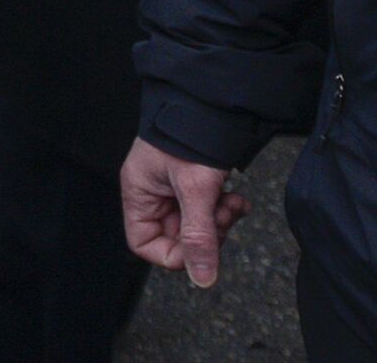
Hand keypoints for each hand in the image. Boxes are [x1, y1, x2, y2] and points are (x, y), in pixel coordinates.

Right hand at [119, 139, 249, 288]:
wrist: (209, 99)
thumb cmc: (189, 133)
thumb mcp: (195, 188)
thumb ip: (199, 236)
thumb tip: (203, 278)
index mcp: (139, 191)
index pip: (143, 242)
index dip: (172, 254)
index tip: (199, 250)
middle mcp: (153, 191)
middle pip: (175, 236)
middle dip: (205, 233)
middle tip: (222, 218)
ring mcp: (173, 187)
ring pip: (195, 224)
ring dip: (218, 220)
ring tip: (233, 203)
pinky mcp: (193, 181)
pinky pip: (206, 209)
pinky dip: (224, 208)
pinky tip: (237, 198)